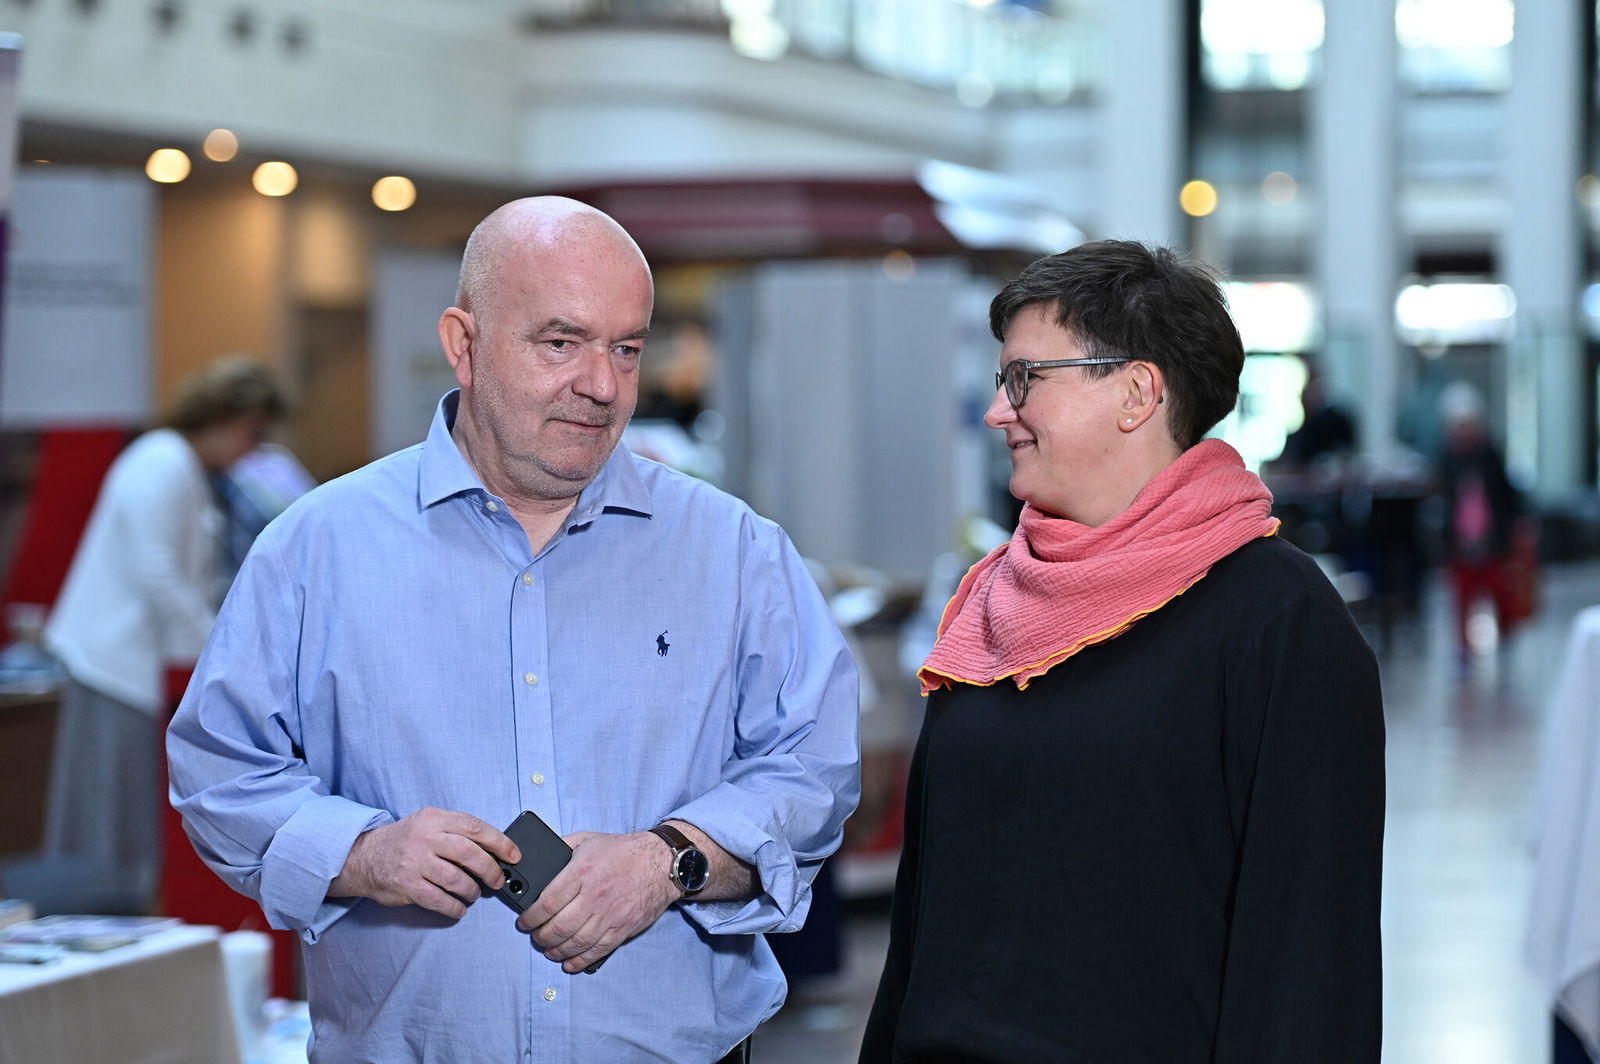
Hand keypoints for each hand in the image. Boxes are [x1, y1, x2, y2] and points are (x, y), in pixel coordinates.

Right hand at [330, 807, 519, 919]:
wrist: (364, 856)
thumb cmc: (405, 841)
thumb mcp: (429, 823)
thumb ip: (457, 831)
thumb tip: (494, 850)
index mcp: (435, 819)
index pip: (474, 827)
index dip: (499, 842)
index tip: (514, 855)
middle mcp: (425, 838)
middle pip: (469, 854)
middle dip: (490, 870)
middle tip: (497, 880)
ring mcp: (415, 863)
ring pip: (456, 880)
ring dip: (472, 891)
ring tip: (474, 894)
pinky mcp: (408, 886)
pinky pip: (439, 901)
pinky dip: (454, 908)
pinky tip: (458, 908)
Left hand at [517, 830, 678, 973]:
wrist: (661, 862)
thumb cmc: (623, 851)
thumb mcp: (588, 839)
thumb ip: (562, 848)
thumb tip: (538, 859)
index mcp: (582, 872)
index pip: (547, 902)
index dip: (530, 917)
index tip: (524, 922)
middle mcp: (594, 895)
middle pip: (558, 927)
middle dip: (540, 937)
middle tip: (535, 936)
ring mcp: (609, 915)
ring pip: (575, 942)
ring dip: (556, 951)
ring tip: (548, 950)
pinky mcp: (622, 928)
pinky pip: (597, 950)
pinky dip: (580, 961)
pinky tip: (569, 962)